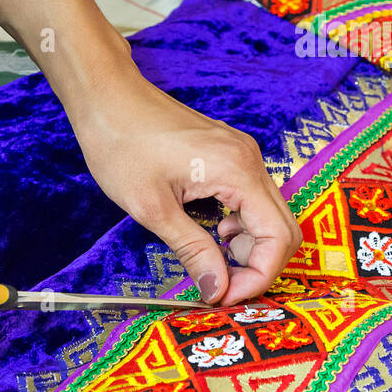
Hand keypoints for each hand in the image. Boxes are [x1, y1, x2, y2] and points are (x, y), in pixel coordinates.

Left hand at [69, 70, 302, 306]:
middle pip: (284, 227)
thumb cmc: (122, 143)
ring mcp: (243, 155)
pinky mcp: (231, 155)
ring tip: (211, 259)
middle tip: (221, 286)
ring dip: (249, 247)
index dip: (258, 275)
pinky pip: (253, 199)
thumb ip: (192, 250)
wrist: (107, 95)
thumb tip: (216, 290)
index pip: (278, 236)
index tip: (224, 296)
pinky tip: (211, 232)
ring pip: (271, 215)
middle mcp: (251, 160)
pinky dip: (241, 225)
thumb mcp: (153, 207)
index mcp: (238, 171)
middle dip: (258, 265)